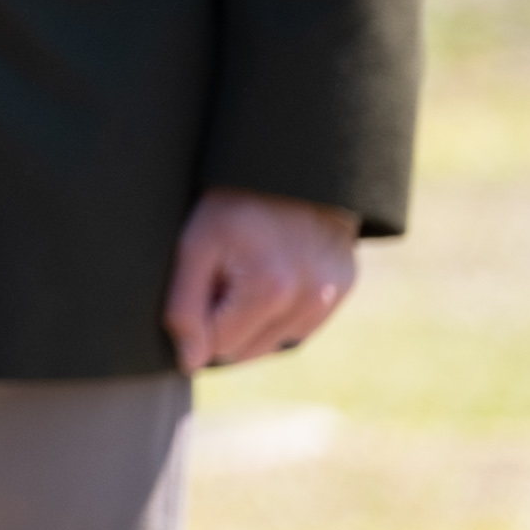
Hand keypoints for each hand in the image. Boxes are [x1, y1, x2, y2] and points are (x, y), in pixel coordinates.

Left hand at [164, 187, 359, 369]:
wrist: (291, 166)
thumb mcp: (195, 244)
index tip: (200, 281)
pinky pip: (298, 327)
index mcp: (271, 291)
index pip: (217, 346)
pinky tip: (270, 276)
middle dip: (222, 322)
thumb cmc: (234, 204)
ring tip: (245, 271)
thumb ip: (184, 307)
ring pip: (271, 344)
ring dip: (250, 322)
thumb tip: (187, 364)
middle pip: (245, 351)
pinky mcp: (344, 290)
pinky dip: (277, 313)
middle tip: (220, 274)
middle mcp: (310, 302)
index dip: (197, 317)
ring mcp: (332, 299)